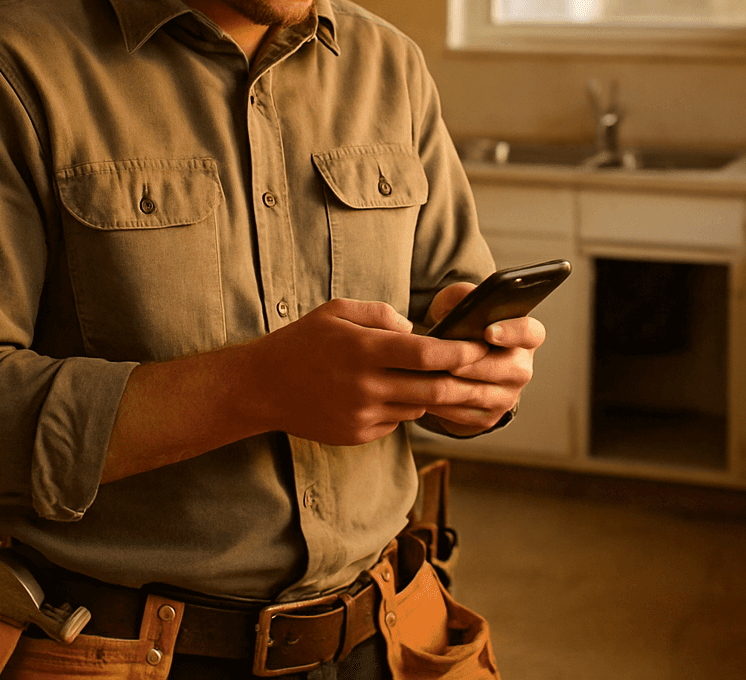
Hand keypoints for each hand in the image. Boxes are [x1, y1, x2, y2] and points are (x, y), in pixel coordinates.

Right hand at [244, 299, 492, 445]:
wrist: (262, 387)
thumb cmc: (302, 342)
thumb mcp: (336, 311)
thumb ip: (380, 314)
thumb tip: (416, 329)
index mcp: (363, 350)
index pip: (427, 354)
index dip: (460, 352)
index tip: (479, 347)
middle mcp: (366, 386)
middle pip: (433, 389)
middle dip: (464, 381)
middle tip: (482, 372)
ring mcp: (362, 415)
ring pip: (418, 406)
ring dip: (431, 393)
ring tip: (435, 377)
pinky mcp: (358, 434)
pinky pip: (396, 421)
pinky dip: (403, 406)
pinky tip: (391, 392)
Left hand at [418, 281, 545, 434]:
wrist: (453, 366)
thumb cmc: (459, 329)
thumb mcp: (457, 306)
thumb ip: (461, 295)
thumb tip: (464, 299)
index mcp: (524, 337)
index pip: (530, 333)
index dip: (513, 332)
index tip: (488, 331)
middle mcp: (521, 369)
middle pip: (505, 369)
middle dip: (471, 363)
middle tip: (446, 359)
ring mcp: (507, 397)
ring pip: (478, 394)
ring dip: (451, 385)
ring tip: (425, 375)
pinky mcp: (488, 418)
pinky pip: (462, 414)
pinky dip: (440, 404)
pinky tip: (421, 393)